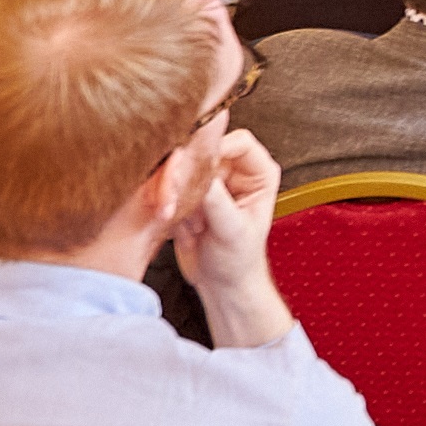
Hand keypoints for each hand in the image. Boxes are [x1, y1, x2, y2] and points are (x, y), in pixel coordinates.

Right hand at [177, 124, 292, 342]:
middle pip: (205, 148)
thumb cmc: (239, 261)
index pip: (238, 141)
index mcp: (259, 173)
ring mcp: (209, 180)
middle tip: (174, 190)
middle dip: (188, 169)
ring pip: (183, 164)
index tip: (196, 165)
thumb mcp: (232, 230)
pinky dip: (166, 197)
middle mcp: (234, 171)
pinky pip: (169, 182)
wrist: (221, 285)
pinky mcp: (187, 192)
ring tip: (178, 214)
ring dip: (174, 186)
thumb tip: (198, 171)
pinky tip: (172, 219)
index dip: (216, 148)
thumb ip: (216, 199)